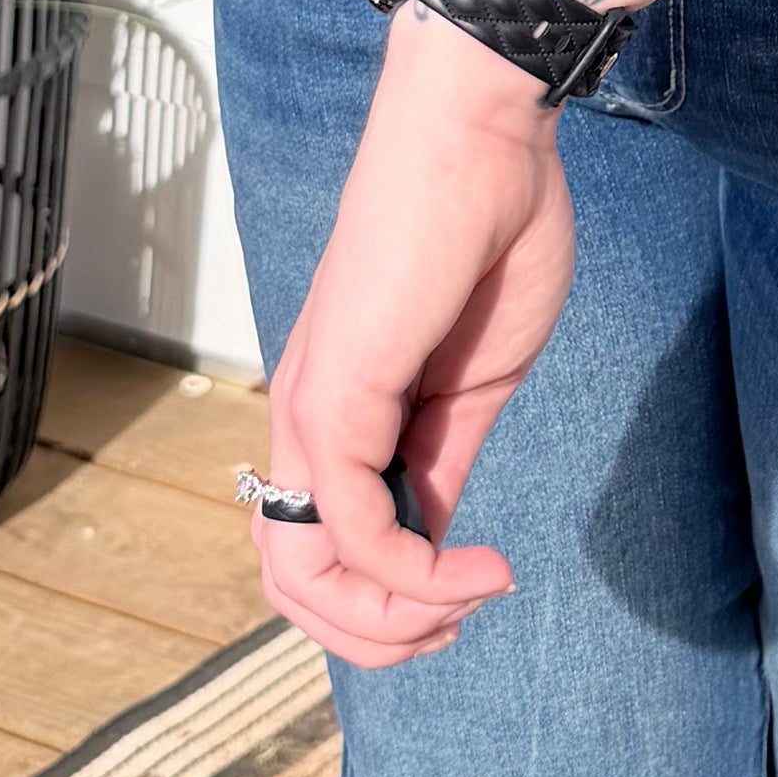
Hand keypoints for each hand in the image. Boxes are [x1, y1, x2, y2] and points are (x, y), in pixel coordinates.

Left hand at [251, 11, 576, 667]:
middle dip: (376, 638)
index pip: (316, 552)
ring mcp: (311, 411)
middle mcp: (306, 422)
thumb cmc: (487, 233)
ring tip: (467, 602)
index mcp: (340, 416)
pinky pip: (353, 528)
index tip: (474, 592)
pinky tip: (478, 570)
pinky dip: (416, 575)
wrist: (482, 138)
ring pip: (300, 577)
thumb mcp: (476, 383)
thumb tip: (435, 545)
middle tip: (458, 623)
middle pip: (290, 586)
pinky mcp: (335, 394)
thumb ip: (444, 462)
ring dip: (388, 625)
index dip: (386, 605)